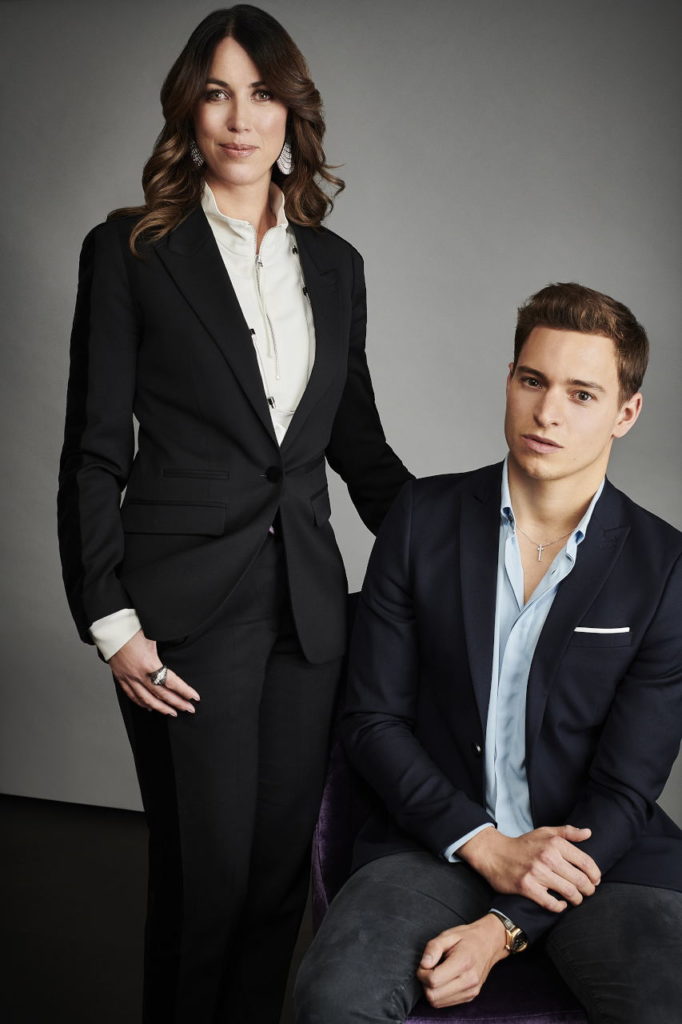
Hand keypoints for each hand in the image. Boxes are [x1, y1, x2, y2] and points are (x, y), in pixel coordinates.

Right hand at [109, 630, 199, 715]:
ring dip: (161, 708)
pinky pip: (132, 695)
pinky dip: (141, 703)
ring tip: (172, 712)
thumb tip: (184, 638)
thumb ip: (168, 641)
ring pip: (146, 699)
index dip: (184, 691)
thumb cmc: (131, 628)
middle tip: (189, 709)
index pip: (171, 682)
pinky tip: (149, 707)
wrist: (110, 629)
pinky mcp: (121, 677)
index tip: (194, 697)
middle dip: (177, 703)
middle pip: (161, 694)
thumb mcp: (154, 634)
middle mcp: (138, 674)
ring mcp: (128, 677)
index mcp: (149, 663)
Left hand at [417, 913, 507, 1007]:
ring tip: (435, 974)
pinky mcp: (470, 997)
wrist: (489, 944)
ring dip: (431, 990)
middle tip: (427, 969)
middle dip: (424, 983)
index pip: (434, 981)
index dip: (422, 973)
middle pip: (433, 995)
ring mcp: (471, 991)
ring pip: (438, 1003)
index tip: (424, 964)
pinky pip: (446, 1003)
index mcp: (463, 962)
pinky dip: (439, 994)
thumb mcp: (448, 935)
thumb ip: (433, 948)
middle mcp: (469, 981)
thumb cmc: (466, 938)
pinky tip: (443, 980)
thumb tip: (423, 965)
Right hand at [459, 825, 600, 911]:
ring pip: (569, 892)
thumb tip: (589, 833)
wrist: (495, 853)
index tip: (595, 880)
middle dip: (588, 889)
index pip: (586, 862)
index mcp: (555, 843)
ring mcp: (537, 873)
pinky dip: (559, 906)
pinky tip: (560, 904)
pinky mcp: (527, 887)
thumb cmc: (523, 844)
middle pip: (580, 880)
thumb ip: (568, 832)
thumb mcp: (545, 832)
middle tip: (587, 892)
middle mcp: (548, 857)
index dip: (595, 874)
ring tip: (575, 899)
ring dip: (576, 899)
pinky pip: (551, 903)